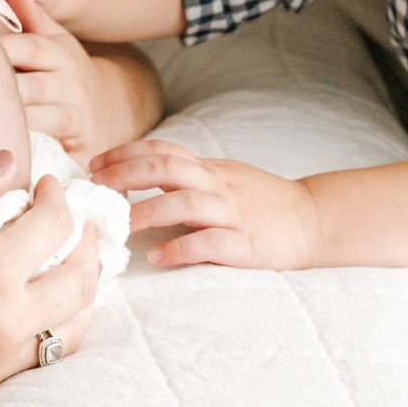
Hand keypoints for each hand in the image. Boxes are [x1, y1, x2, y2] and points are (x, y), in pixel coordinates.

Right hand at [0, 152, 102, 406]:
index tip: (47, 183)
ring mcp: (2, 362)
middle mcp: (9, 323)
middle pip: (81, 281)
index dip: (58, 198)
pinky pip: (49, 355)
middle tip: (78, 220)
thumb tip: (5, 162)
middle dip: (86, 242)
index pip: (53, 229)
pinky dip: (62, 325)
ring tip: (73, 263)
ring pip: (74, 326)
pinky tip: (46, 309)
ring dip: (84, 289)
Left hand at [4, 0, 150, 158]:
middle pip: (30, 84)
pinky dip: (27, 140)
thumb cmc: (68, 73)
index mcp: (59, 52)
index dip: (1, 49)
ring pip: (38, 113)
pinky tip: (0, 143)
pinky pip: (49, 140)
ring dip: (8, 117)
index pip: (29, 47)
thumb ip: (33, 18)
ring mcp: (75, 111)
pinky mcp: (79, 139)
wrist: (113, 109)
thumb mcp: (56, 41)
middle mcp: (69, 80)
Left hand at [93, 139, 319, 270]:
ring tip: (122, 225)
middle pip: (165, 169)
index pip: (160, 150)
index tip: (94, 164)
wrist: (313, 219)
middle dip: (126, 174)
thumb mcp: (221, 177)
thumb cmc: (260, 201)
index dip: (124, 153)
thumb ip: (185, 176)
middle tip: (97, 189)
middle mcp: (216, 186)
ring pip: (184, 203)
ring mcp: (232, 213)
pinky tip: (159, 257)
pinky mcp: (246, 243)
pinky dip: (181, 248)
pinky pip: (209, 242)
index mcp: (208, 169)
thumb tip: (136, 174)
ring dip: (148, 212)